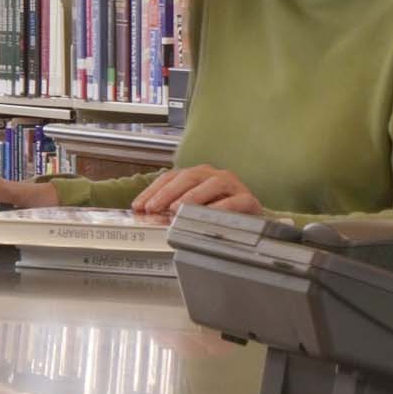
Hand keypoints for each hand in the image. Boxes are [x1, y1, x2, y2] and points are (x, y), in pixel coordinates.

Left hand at [126, 166, 266, 220]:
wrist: (253, 218)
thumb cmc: (220, 211)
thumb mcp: (193, 207)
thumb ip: (173, 207)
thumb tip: (149, 214)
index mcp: (197, 175)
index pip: (171, 177)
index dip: (153, 190)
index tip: (139, 205)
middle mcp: (213, 175)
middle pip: (188, 177)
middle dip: (168, 192)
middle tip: (153, 207)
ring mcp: (231, 185)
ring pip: (211, 185)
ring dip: (192, 196)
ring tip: (176, 209)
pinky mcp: (247, 199)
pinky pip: (234, 201)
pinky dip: (220, 207)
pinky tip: (208, 215)